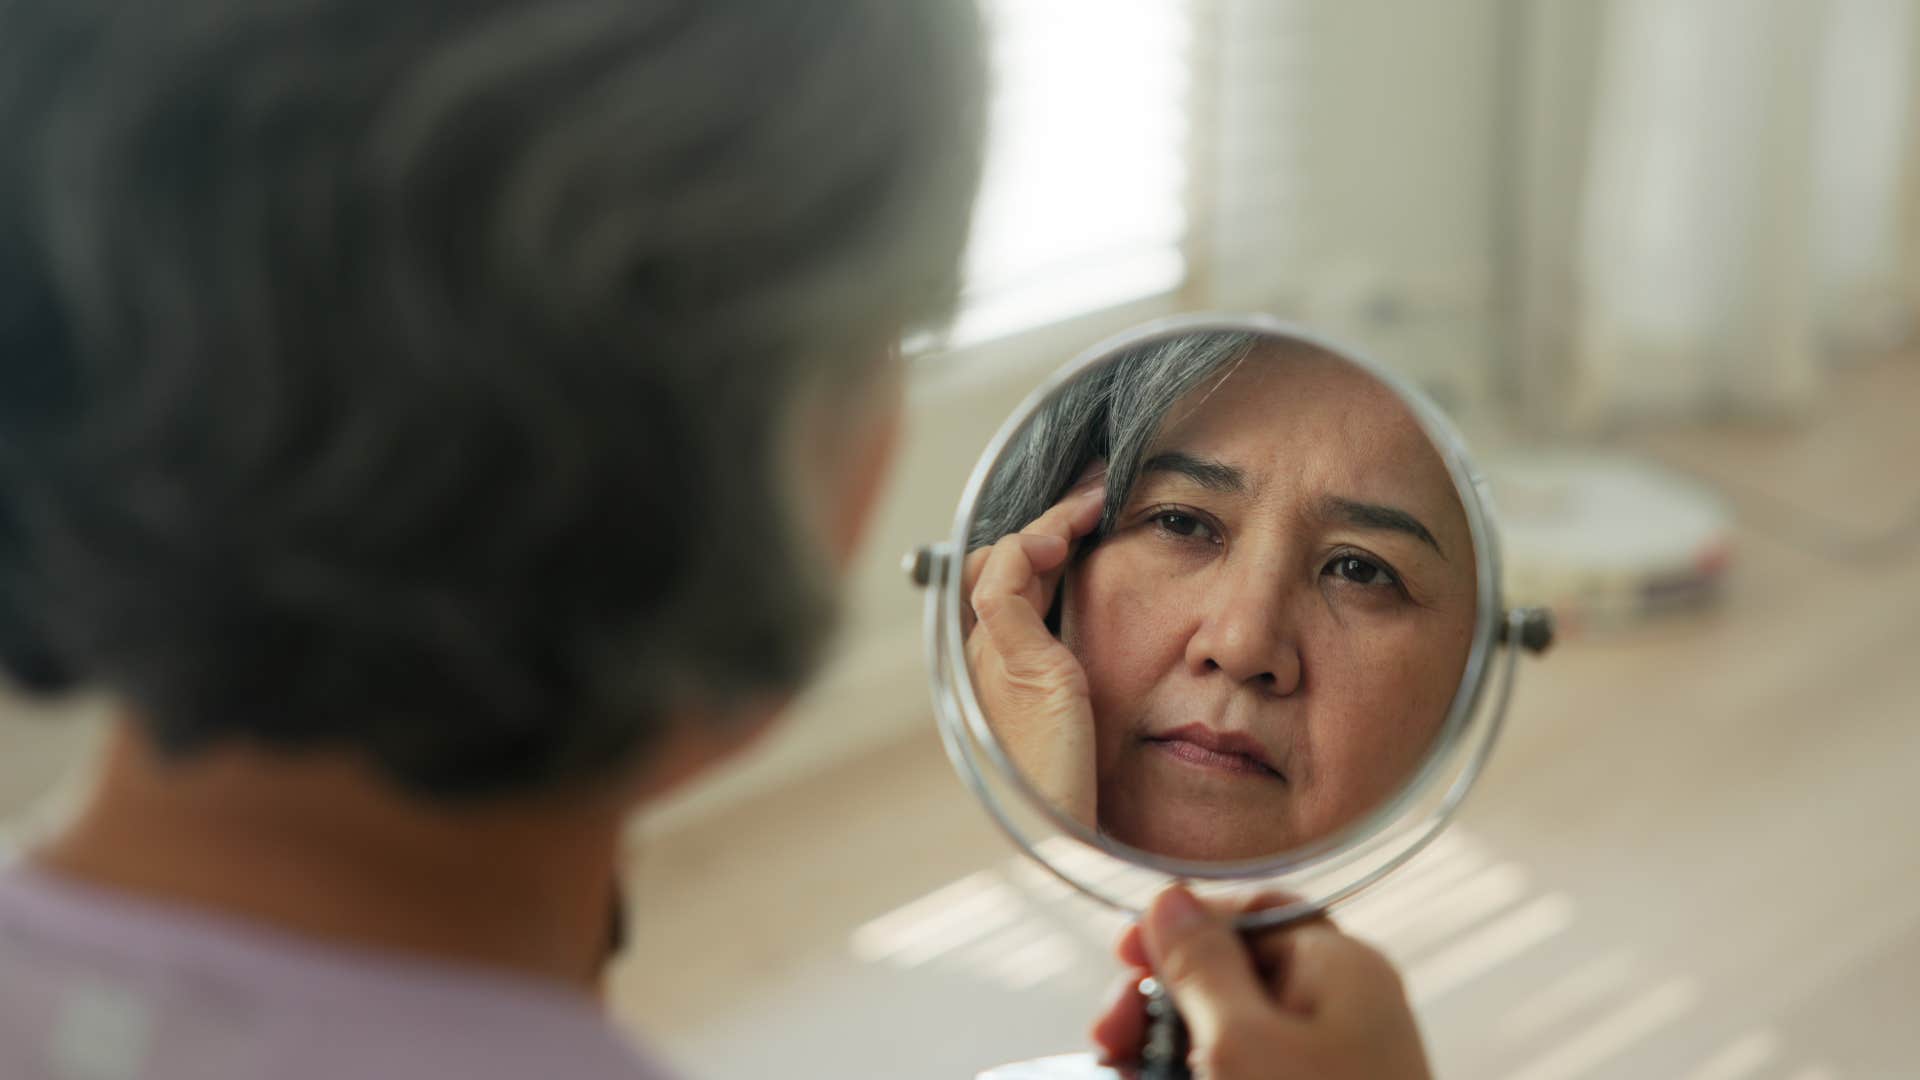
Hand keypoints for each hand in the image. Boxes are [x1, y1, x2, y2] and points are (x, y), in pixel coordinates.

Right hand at [963, 480, 1104, 827]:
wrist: (1068, 835)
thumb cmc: (1087, 788)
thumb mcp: (1097, 716)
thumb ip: (1098, 675)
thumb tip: (1142, 640)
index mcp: (1005, 672)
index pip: (1010, 582)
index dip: (1047, 540)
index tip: (1093, 512)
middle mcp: (987, 660)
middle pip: (1000, 564)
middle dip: (1049, 521)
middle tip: (1097, 491)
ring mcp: (992, 659)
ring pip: (1000, 561)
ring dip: (1046, 523)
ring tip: (1092, 502)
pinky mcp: (1012, 662)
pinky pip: (1002, 583)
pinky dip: (1027, 549)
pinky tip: (1064, 539)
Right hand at [1091, 886, 1432, 1079]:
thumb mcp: (1240, 1042)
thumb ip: (1201, 966)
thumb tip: (1171, 900)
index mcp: (1340, 969)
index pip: (1253, 912)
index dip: (1184, 926)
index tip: (1124, 958)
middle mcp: (1342, 1011)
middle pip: (1232, 976)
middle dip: (1161, 1003)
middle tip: (1109, 1040)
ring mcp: (1328, 1066)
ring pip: (1227, 1035)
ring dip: (1166, 1052)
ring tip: (1125, 1077)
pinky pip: (1242, 1076)